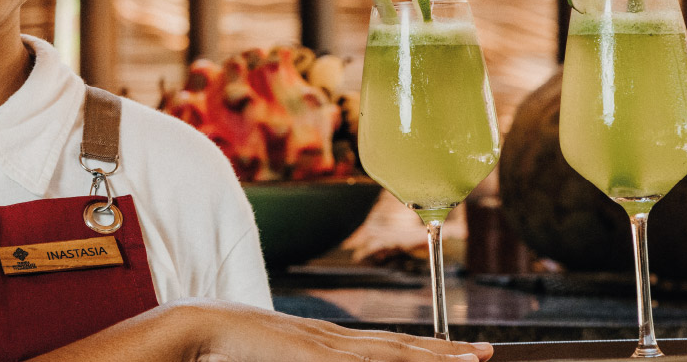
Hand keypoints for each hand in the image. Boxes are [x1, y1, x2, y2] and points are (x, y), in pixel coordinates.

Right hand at [175, 299, 493, 361]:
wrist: (200, 328)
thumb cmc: (230, 352)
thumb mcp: (282, 361)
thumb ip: (307, 360)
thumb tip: (314, 359)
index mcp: (325, 344)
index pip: (387, 348)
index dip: (425, 351)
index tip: (458, 353)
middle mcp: (332, 340)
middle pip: (399, 347)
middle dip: (444, 352)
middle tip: (486, 354)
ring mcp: (325, 346)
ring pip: (392, 353)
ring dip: (433, 356)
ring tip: (472, 359)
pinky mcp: (314, 356)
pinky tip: (422, 361)